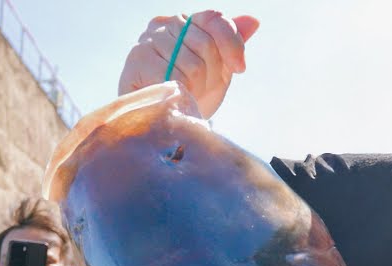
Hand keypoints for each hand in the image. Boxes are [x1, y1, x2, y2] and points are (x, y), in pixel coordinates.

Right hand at [118, 11, 259, 118]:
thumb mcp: (218, 68)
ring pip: (193, 64)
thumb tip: (253, 21)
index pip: (214, 19)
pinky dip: (183, 92)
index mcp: (184, 22)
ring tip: (187, 93)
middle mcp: (163, 24)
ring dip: (197, 87)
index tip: (239, 68)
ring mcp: (148, 41)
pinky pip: (176, 78)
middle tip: (201, 87)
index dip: (232, 44)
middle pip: (206, 44)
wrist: (164, 121)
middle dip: (212, 73)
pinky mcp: (138, 62)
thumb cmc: (191, 92)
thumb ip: (231, 44)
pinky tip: (176, 96)